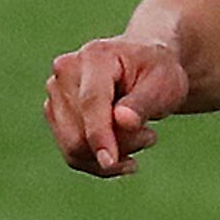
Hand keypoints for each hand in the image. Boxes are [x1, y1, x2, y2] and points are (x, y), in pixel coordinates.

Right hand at [43, 35, 188, 176]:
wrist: (145, 66)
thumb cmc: (159, 73)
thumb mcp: (164, 84)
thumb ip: (143, 103)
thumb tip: (122, 121)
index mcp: (96, 57)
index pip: (91, 102)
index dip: (99, 134)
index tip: (110, 162)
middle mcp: (66, 71)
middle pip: (79, 132)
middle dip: (118, 146)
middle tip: (151, 137)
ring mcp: (56, 92)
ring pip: (73, 147)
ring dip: (112, 154)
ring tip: (143, 137)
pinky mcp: (55, 112)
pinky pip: (72, 153)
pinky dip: (99, 162)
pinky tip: (125, 155)